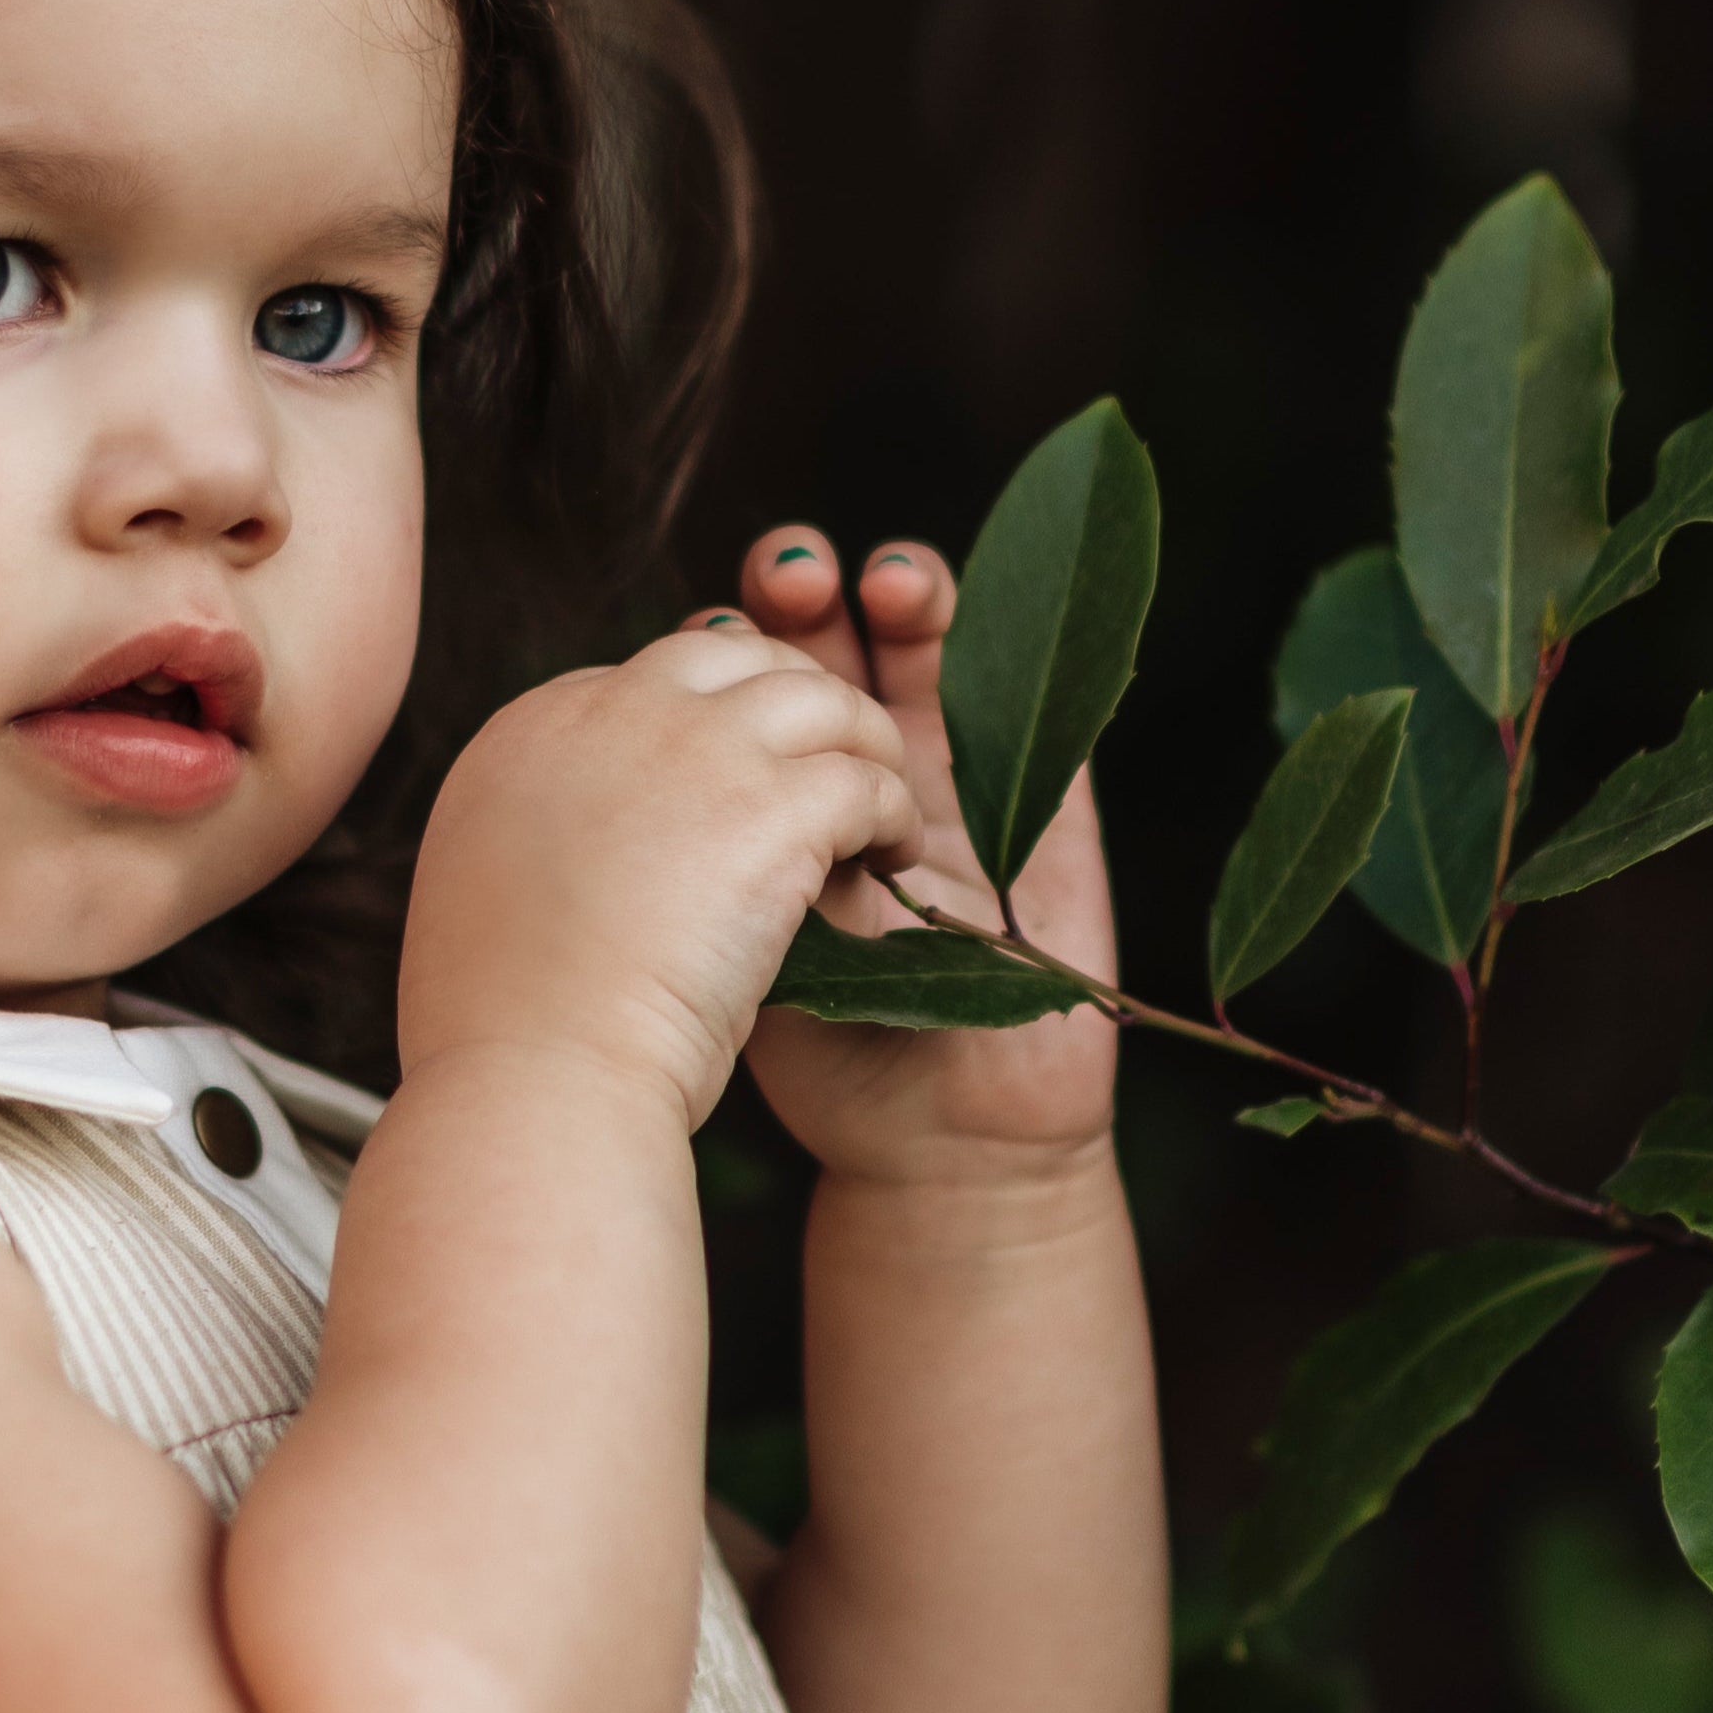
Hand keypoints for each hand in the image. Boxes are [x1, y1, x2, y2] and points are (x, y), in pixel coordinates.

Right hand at [398, 622, 928, 1127]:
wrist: (537, 1077)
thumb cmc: (505, 1030)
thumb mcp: (483, 894)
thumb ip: (532, 840)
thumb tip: (573, 850)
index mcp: (528, 732)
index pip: (643, 683)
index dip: (706, 722)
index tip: (740, 779)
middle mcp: (606, 712)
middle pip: (730, 658)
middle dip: (791, 700)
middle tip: (830, 764)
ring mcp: (693, 749)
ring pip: (816, 698)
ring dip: (860, 743)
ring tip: (883, 808)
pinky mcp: (769, 804)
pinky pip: (863, 775)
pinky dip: (892, 810)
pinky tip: (895, 858)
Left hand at [723, 527, 1121, 1183]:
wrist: (940, 1131)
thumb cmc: (827, 1057)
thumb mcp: (752, 944)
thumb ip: (730, 852)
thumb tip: (672, 773)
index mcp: (758, 802)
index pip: (727, 689)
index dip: (713, 652)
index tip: (696, 646)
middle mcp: (846, 770)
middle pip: (814, 639)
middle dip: (795, 591)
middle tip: (787, 582)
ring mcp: (947, 773)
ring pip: (913, 644)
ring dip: (892, 589)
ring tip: (876, 583)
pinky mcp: (1039, 793)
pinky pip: (1023, 688)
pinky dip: (980, 630)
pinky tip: (928, 605)